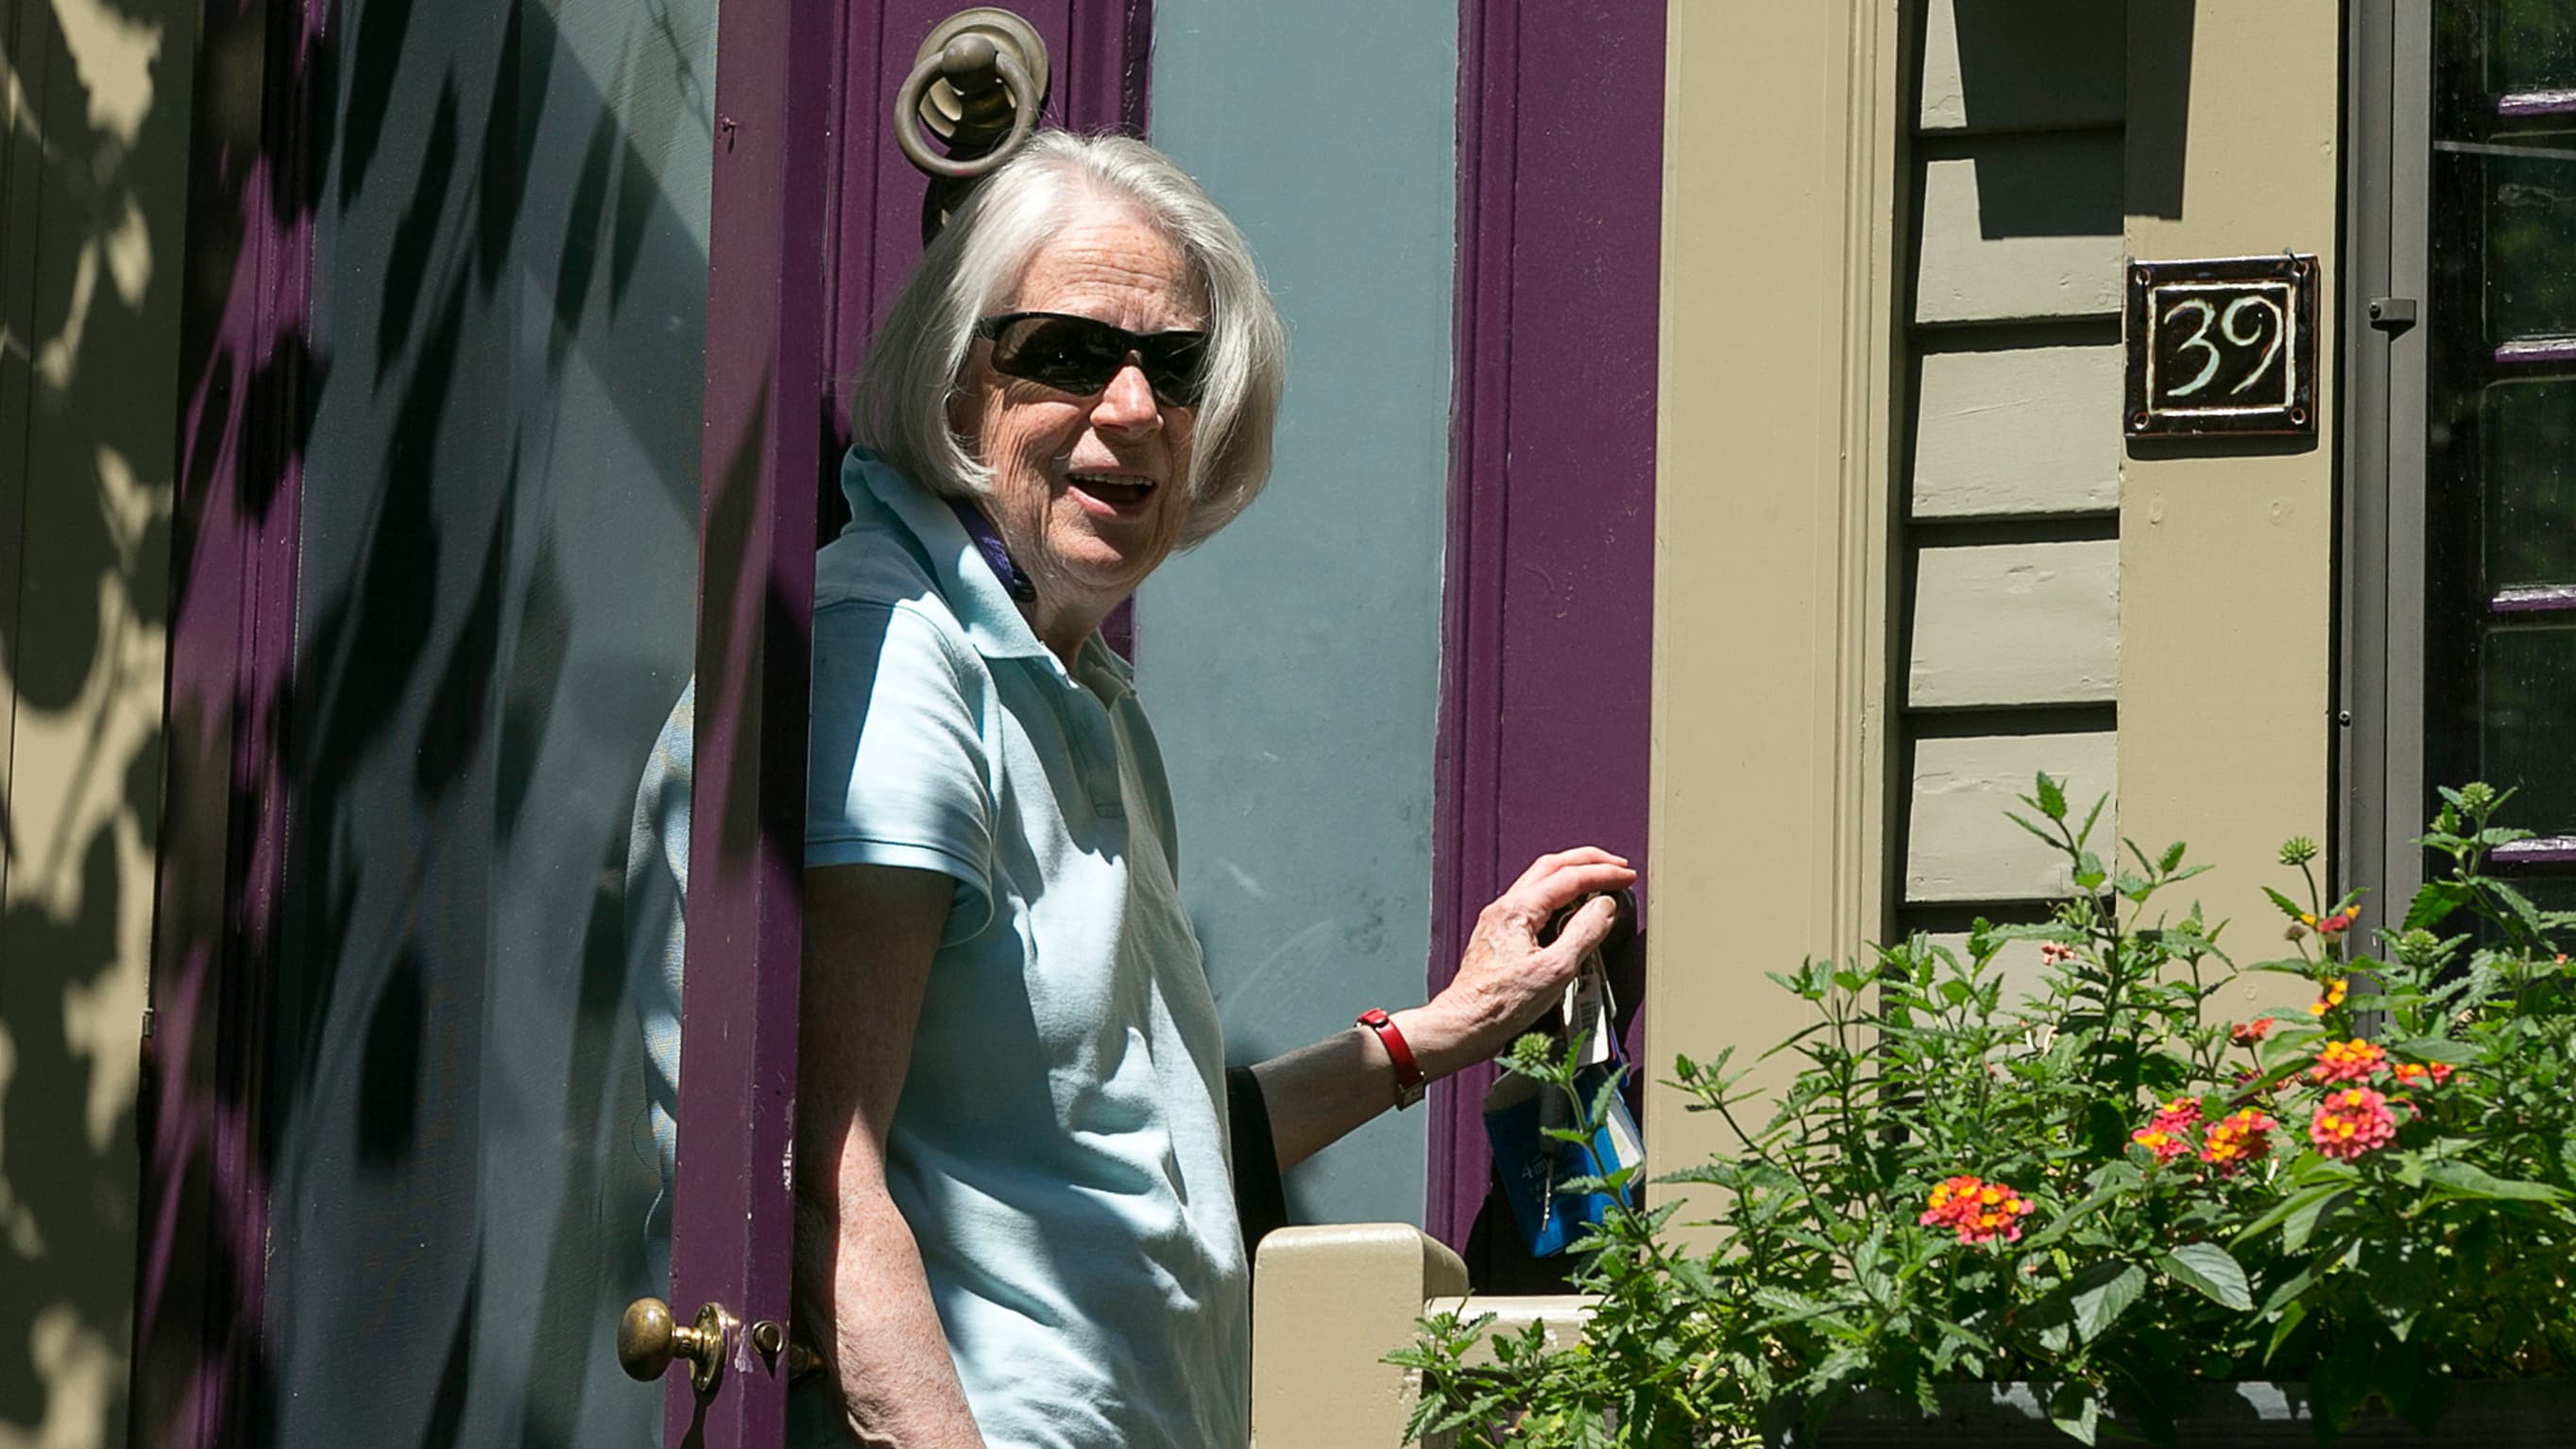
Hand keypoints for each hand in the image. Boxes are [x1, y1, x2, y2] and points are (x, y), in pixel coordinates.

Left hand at [1397, 847, 1636, 1078]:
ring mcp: (1500, 919)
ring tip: (1598, 881)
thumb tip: (1603, 908)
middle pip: (1552, 866)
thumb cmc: (1500, 1004)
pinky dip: (1558, 894)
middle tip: (1616, 865)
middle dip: (1588, 861)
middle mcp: (1505, 907)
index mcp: (1518, 909)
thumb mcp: (1556, 970)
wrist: (1466, 1023)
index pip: (1569, 876)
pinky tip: (1570, 908)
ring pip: (1540, 880)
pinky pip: (1533, 900)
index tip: (1626, 876)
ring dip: (1572, 874)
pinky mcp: (1500, 935)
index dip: (1603, 873)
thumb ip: (1583, 933)